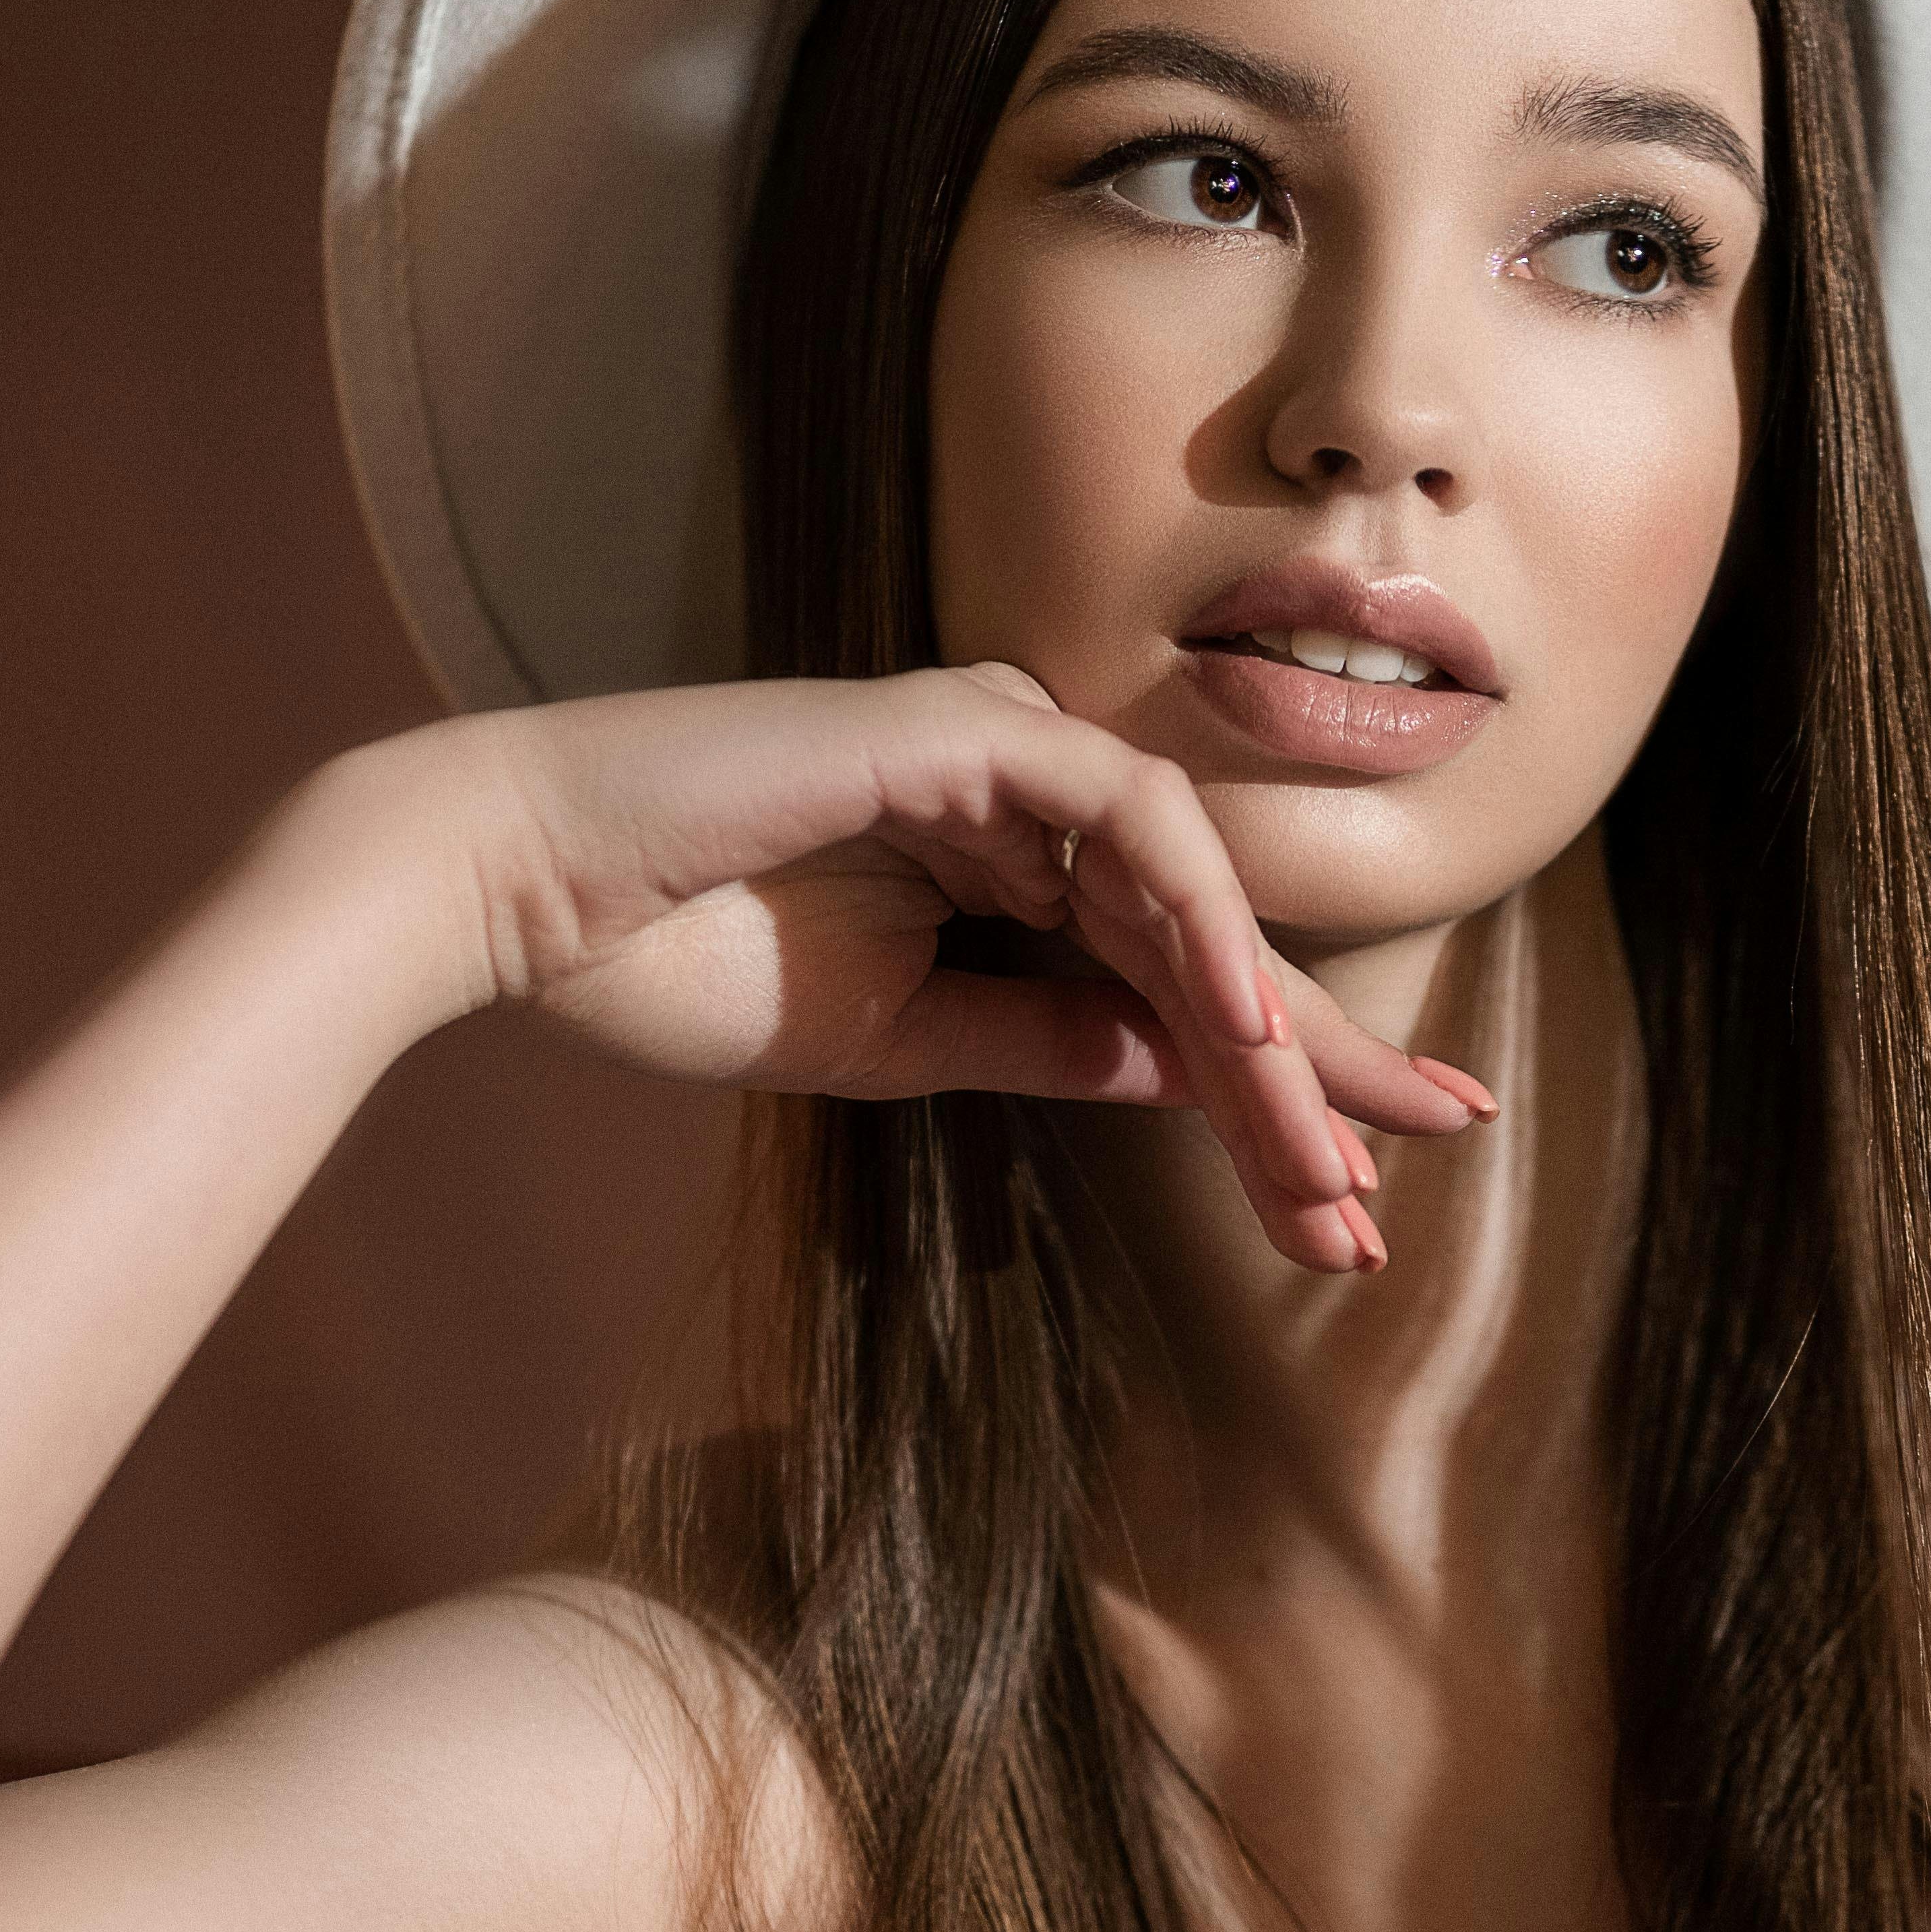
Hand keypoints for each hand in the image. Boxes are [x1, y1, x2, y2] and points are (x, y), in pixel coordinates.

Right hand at [445, 664, 1492, 1273]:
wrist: (518, 901)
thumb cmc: (671, 961)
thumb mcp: (902, 1041)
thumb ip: (1048, 1043)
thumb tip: (1188, 1079)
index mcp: (1002, 869)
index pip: (1172, 993)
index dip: (1273, 1098)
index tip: (1355, 1207)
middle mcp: (1023, 798)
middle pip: (1212, 951)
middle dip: (1316, 1078)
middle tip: (1412, 1181)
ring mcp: (1001, 749)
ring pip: (1195, 898)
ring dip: (1272, 1038)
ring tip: (1332, 1163)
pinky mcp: (969, 724)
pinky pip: (1131, 820)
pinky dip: (1197, 921)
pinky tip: (1246, 1031)